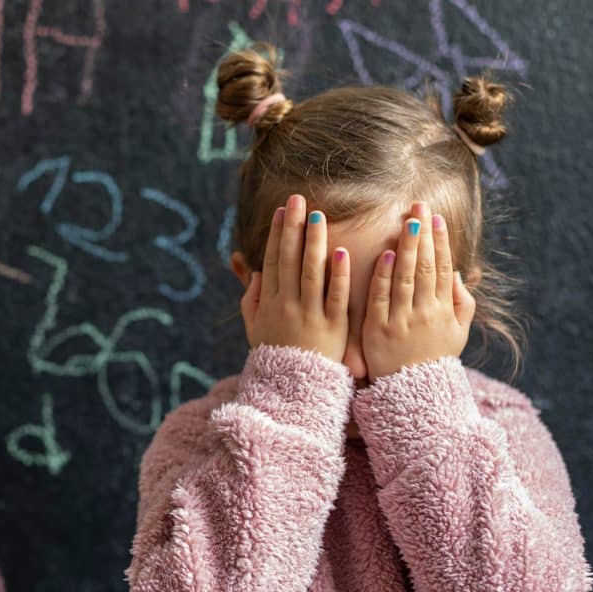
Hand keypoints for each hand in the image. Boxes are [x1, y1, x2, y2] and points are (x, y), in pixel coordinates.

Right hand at [241, 194, 349, 362]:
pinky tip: (342, 252)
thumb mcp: (254, 328)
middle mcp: (287, 306)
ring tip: (319, 216)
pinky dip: (338, 275)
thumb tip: (252, 270)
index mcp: (268, 303)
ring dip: (315, 242)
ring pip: (311, 273)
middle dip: (293, 227)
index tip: (282, 211)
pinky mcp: (333, 328)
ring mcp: (309, 316)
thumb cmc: (276, 357)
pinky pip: (336, 297)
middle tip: (298, 199)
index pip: (273, 261)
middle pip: (289, 260)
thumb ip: (251, 299)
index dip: (277, 234)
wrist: (294, 391)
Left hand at [361, 201, 475, 382]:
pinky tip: (388, 254)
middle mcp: (425, 313)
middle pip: (425, 267)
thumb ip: (461, 303)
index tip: (436, 218)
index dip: (440, 242)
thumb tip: (457, 273)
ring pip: (406, 278)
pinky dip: (385, 276)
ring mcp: (401, 321)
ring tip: (407, 221)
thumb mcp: (457, 334)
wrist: (411, 396)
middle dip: (422, 234)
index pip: (442, 269)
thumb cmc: (434, 361)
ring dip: (407, 247)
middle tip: (419, 206)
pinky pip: (382, 298)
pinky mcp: (378, 330)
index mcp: (444, 311)